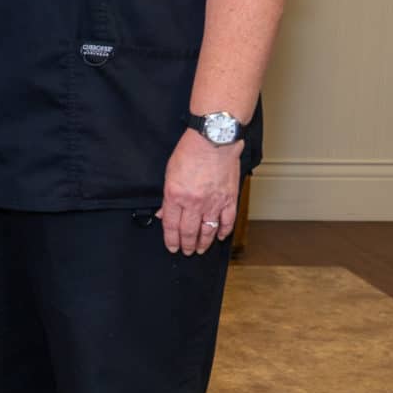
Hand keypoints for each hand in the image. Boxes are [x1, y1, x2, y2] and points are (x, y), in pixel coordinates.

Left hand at [157, 130, 240, 254]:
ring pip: (208, 230)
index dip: (171, 240)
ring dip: (204, 242)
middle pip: (189, 232)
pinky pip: (227, 221)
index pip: (171, 226)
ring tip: (200, 249)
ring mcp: (213, 202)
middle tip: (186, 251)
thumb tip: (164, 214)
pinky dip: (224, 231)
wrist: (213, 140)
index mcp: (175, 196)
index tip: (172, 247)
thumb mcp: (169, 174)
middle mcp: (194, 203)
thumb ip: (168, 198)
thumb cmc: (189, 152)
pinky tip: (221, 237)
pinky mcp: (229, 198)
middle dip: (186, 245)